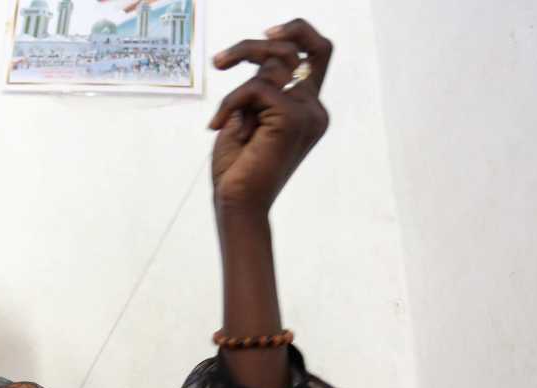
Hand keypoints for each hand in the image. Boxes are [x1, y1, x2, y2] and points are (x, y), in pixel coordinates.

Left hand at [208, 18, 332, 213]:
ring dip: (236, 83)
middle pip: (293, 49)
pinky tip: (219, 127)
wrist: (238, 204)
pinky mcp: (292, 118)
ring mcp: (307, 113)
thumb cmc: (238, 169)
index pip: (317, 53)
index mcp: (307, 109)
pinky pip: (255, 88)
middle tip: (220, 62)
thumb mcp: (247, 117)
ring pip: (272, 64)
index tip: (266, 33)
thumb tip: (260, 55)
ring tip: (219, 116)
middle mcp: (314, 109)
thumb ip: (260, 88)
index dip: (297, 33)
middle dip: (253, 47)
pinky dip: (230, 102)